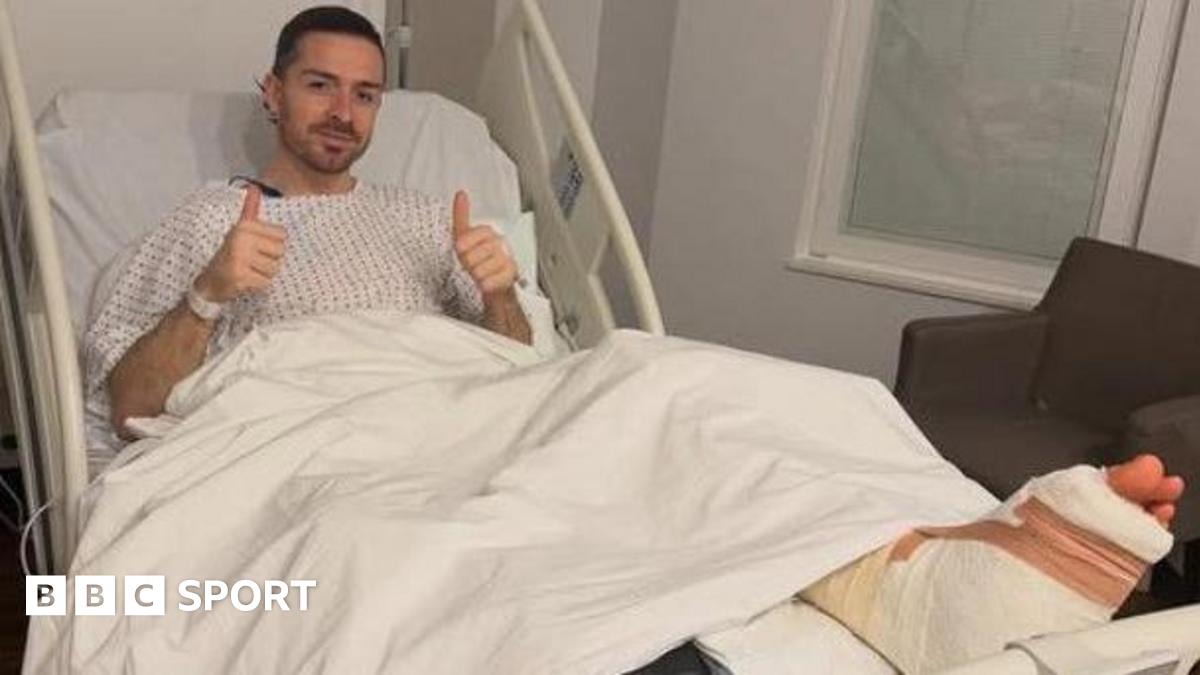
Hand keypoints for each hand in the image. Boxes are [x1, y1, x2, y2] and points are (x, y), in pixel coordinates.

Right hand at [194, 185, 286, 302]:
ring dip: (264, 274)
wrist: (209, 283)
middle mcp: (241, 237)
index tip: (256, 248)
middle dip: (270, 261)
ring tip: (248, 271)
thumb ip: (249, 211)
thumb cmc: (230, 257)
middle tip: (252, 262)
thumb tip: (254, 187)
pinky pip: (266, 282)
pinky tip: (245, 281)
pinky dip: (258, 285)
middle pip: (280, 251)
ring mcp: (239, 256)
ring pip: (274, 268)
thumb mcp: (239, 232)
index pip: (282, 234)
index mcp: (244, 225)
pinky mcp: (239, 275)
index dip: (273, 245)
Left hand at [452, 190, 516, 296]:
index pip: (478, 232)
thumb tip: (461, 194)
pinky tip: (484, 282)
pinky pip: (494, 280)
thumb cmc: (475, 257)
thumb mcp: (463, 236)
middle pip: (477, 253)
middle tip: (469, 265)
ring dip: (476, 274)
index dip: (466, 243)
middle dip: (468, 262)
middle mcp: (500, 243)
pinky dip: (486, 284)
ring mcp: (507, 258)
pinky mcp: (511, 274)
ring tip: (477, 274)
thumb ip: (461, 215)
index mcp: (488, 232)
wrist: (488, 279)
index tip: (460, 250)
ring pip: (482, 268)